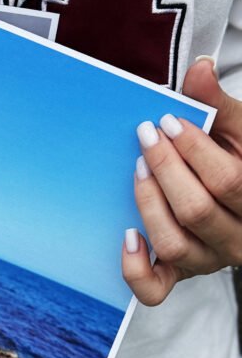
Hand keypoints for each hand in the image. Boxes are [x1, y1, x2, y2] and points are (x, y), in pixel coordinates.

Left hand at [122, 57, 241, 304]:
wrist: (239, 200)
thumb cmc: (237, 160)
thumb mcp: (238, 133)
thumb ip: (219, 106)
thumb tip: (198, 68)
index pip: (229, 181)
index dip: (196, 150)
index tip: (169, 120)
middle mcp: (236, 237)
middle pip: (198, 211)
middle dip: (167, 170)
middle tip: (146, 137)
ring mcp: (207, 260)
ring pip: (175, 245)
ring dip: (149, 205)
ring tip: (137, 170)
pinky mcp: (180, 274)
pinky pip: (155, 288)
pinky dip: (135, 268)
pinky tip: (126, 236)